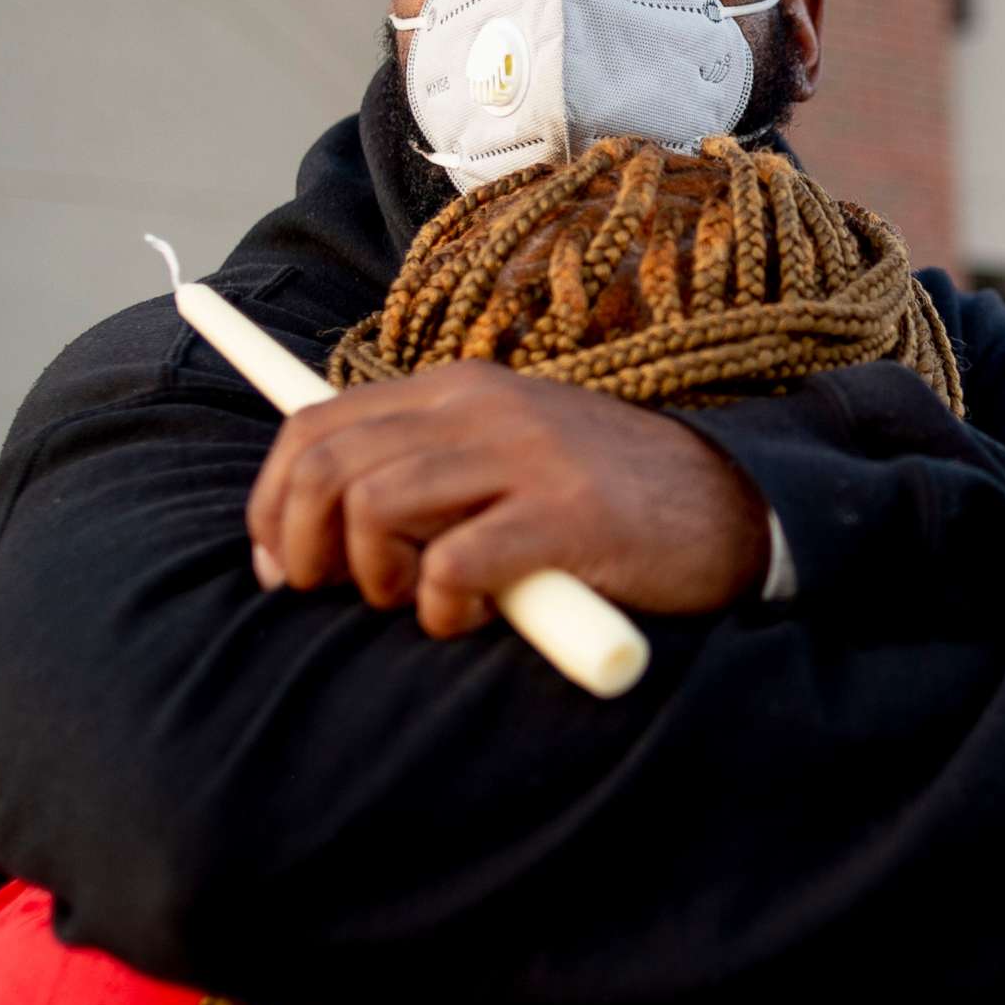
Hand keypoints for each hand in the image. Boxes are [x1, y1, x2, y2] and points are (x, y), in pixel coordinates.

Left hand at [246, 361, 769, 635]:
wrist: (732, 506)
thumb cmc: (606, 501)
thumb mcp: (506, 460)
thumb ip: (429, 472)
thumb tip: (319, 531)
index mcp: (459, 390)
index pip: (315, 422)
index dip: (272, 501)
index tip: (277, 563)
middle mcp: (484, 407)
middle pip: (328, 465)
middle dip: (304, 545)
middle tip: (343, 595)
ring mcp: (526, 457)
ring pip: (375, 506)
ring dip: (374, 575)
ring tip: (419, 601)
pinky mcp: (566, 517)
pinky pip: (453, 565)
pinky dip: (442, 608)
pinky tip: (477, 615)